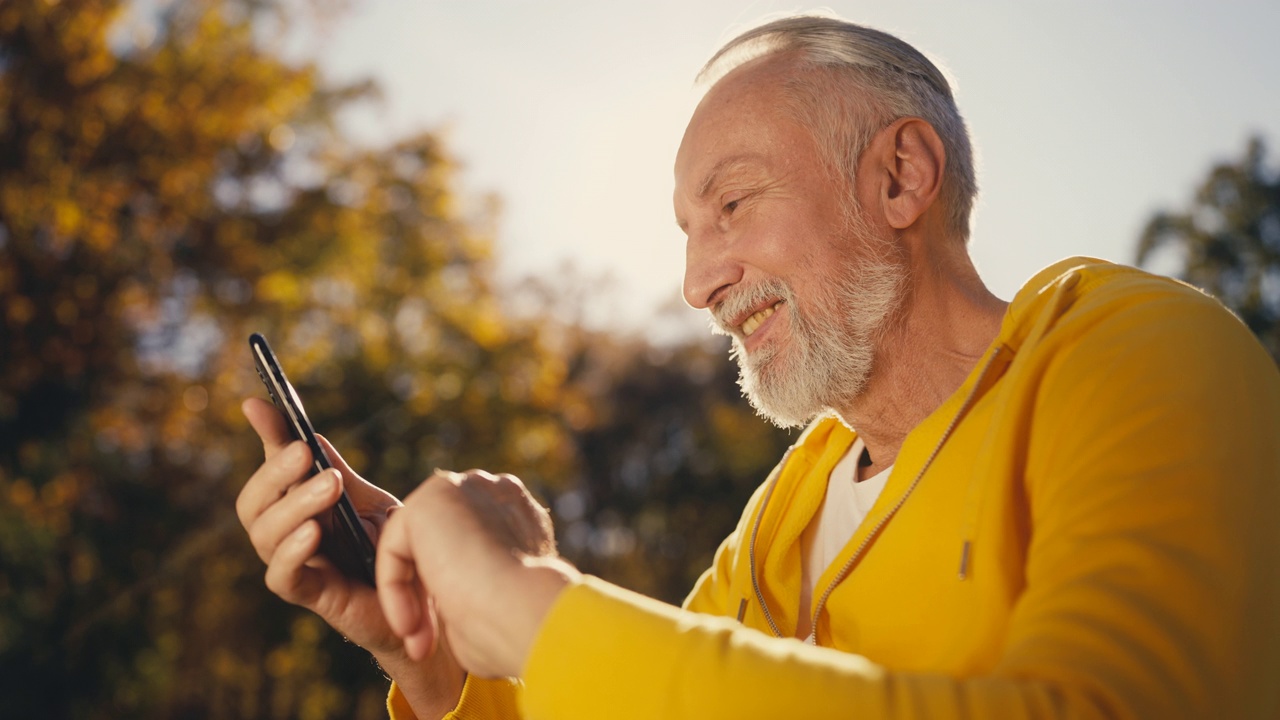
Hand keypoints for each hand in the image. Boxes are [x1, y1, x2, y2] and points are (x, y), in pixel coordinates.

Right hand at [235, 398, 464, 716]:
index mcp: (298, 505)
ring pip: (264, 535)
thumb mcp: (366, 498)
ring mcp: (297, 564)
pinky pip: (283, 576)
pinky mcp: (312, 595)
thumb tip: (300, 425)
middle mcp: (288, 533)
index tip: (258, 402)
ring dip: (294, 504)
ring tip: (331, 486)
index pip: (271, 468)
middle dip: (273, 472)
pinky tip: (315, 532)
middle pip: (253, 503)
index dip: (263, 435)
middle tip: (305, 452)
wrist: (423, 600)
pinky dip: (293, 552)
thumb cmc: (391, 548)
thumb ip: (331, 465)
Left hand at [376, 470, 579, 678]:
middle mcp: (496, 494)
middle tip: (426, 643)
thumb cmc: (518, 627)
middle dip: (426, 593)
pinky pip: (394, 547)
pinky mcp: (432, 498)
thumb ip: (467, 590)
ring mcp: (466, 489)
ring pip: (415, 544)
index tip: (453, 633)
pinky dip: (394, 589)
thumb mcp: (493, 604)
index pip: (470, 543)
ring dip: (410, 593)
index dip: (453, 591)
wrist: (530, 613)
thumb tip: (446, 606)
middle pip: (439, 540)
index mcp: (520, 518)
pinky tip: (409, 623)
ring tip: (416, 636)